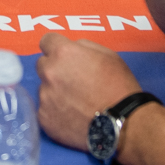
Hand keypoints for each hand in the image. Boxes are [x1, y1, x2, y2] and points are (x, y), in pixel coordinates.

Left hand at [35, 33, 143, 151]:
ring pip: (44, 88)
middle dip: (54, 70)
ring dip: (55, 92)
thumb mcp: (108, 55)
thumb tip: (71, 48)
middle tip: (73, 82)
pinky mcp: (43, 118)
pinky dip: (55, 112)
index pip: (46, 41)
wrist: (122, 123)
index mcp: (63, 53)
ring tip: (76, 103)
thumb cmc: (119, 86)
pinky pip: (45, 110)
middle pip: (42, 65)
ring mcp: (44, 97)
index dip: (56, 48)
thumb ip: (84, 46)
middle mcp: (49, 73)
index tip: (65, 57)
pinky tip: (72, 116)